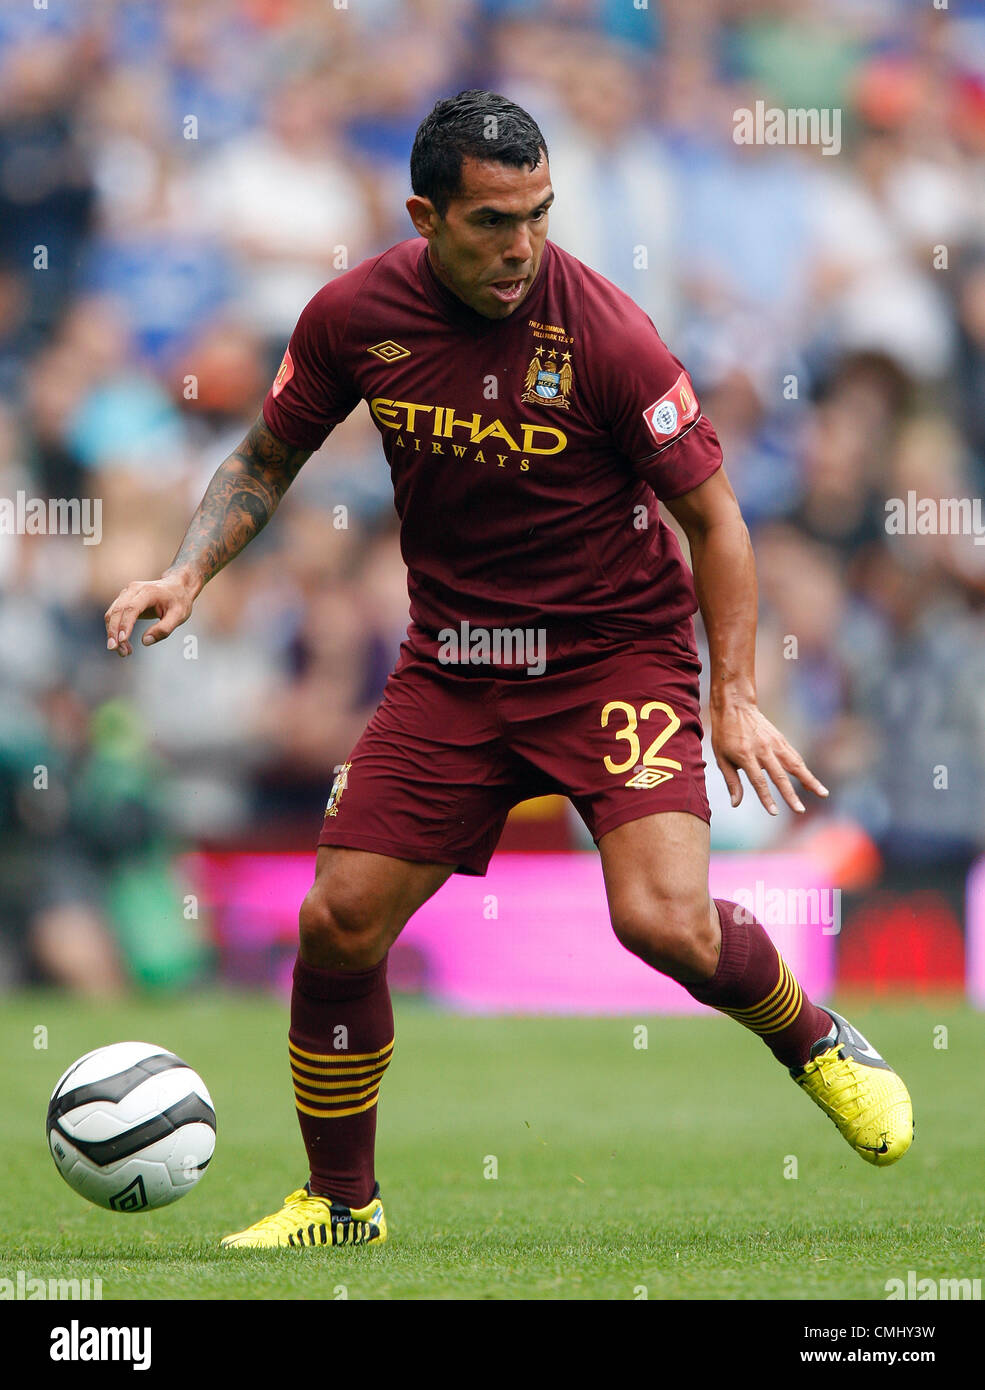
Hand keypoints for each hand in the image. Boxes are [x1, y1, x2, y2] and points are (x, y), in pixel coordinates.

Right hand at [104, 573, 196, 657]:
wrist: (176, 586)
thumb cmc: (179, 601)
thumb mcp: (179, 616)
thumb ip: (164, 629)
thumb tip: (145, 641)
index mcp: (148, 592)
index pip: (131, 608)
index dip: (125, 625)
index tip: (122, 641)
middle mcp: (133, 590)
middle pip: (117, 611)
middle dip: (114, 633)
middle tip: (121, 653)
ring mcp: (126, 594)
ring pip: (112, 614)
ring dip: (113, 634)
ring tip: (124, 652)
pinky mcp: (123, 600)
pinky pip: (114, 615)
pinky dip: (115, 630)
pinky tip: (123, 644)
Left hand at [712, 698, 828, 815]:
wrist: (736, 706)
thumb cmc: (725, 735)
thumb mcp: (721, 758)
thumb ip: (731, 781)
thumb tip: (735, 804)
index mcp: (745, 755)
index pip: (758, 781)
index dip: (767, 798)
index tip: (774, 812)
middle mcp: (763, 750)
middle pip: (780, 776)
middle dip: (790, 795)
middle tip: (800, 810)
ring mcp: (774, 743)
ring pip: (795, 764)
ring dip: (810, 780)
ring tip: (823, 793)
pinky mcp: (781, 739)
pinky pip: (795, 757)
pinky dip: (804, 770)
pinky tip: (811, 782)